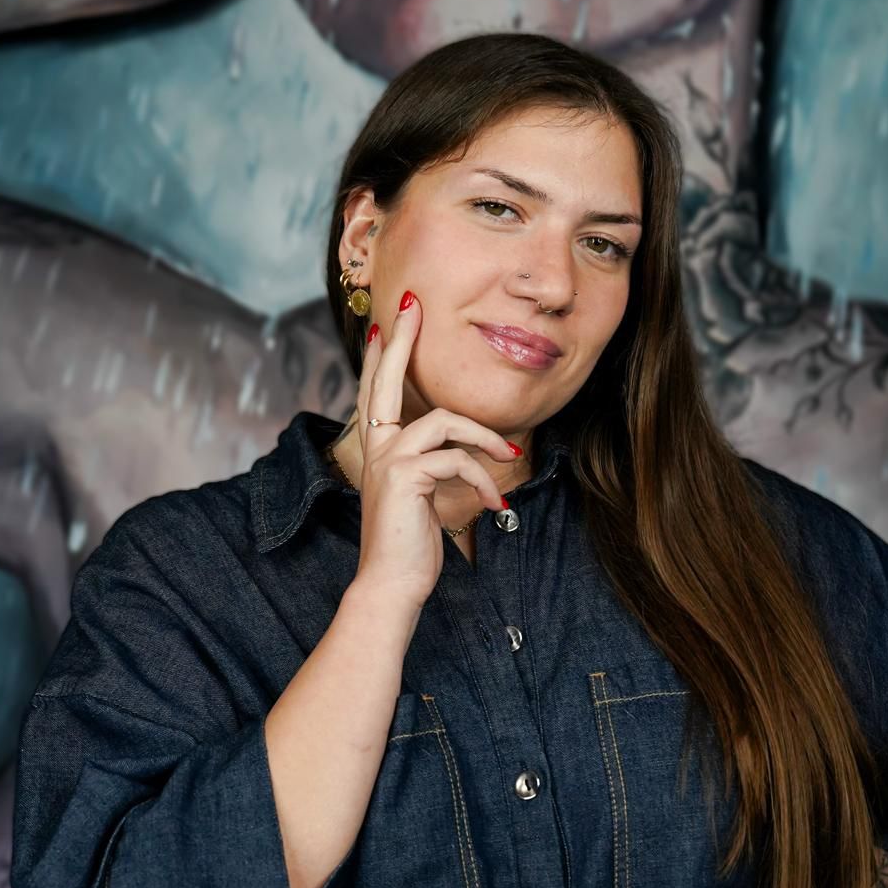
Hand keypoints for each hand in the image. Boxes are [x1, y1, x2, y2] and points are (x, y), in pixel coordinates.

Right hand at [346, 290, 522, 608]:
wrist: (392, 584)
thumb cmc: (410, 546)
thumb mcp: (422, 498)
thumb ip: (431, 468)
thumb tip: (458, 452)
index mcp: (380, 451)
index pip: (378, 393)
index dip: (385, 356)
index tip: (391, 322)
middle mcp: (377, 449)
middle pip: (385, 381)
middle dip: (402, 340)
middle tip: (411, 303)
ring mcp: (388, 460)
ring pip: (444, 421)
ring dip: (486, 439)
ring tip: (510, 461)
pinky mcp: (406, 477)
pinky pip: (457, 459)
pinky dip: (482, 481)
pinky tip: (493, 506)